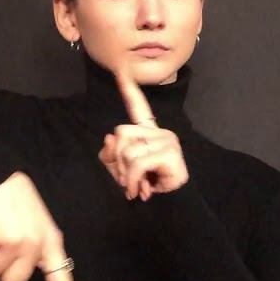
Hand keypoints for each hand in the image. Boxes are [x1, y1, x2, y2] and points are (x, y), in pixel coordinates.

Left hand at [97, 68, 189, 201]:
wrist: (170, 209)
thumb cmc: (145, 188)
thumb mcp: (122, 171)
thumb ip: (112, 155)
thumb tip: (109, 139)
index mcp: (148, 133)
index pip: (138, 107)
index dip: (129, 90)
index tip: (121, 71)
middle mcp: (159, 132)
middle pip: (121, 133)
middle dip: (118, 160)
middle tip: (128, 180)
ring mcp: (167, 140)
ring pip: (127, 149)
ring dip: (126, 174)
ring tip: (136, 187)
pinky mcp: (170, 152)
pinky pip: (137, 163)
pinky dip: (133, 180)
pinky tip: (141, 191)